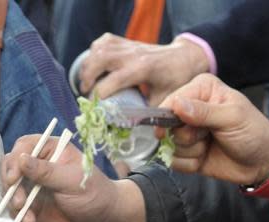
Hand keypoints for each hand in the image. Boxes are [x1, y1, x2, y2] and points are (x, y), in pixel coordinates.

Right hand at [2, 135, 145, 221]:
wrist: (102, 218)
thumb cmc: (93, 191)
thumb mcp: (72, 179)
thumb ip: (46, 172)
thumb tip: (21, 159)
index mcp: (49, 151)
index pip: (23, 148)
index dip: (14, 162)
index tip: (13, 178)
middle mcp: (37, 167)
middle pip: (11, 170)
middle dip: (11, 188)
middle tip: (20, 203)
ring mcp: (33, 188)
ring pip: (11, 194)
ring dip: (16, 208)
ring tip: (29, 221)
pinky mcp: (33, 207)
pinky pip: (19, 213)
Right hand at [79, 33, 209, 104]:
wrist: (183, 57)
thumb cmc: (175, 79)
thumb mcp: (165, 99)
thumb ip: (149, 113)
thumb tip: (133, 131)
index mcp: (143, 68)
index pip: (113, 80)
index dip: (99, 95)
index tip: (93, 107)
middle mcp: (133, 54)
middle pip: (100, 58)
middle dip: (87, 76)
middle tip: (84, 93)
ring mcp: (128, 46)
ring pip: (99, 49)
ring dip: (88, 66)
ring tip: (86, 83)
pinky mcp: (125, 42)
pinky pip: (103, 42)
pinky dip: (94, 53)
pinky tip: (94, 66)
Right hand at [158, 74, 268, 185]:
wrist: (262, 161)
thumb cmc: (253, 132)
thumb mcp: (233, 117)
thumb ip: (204, 111)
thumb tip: (176, 105)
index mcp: (202, 90)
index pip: (172, 101)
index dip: (169, 116)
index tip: (173, 129)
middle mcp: (190, 109)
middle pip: (168, 126)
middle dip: (188, 136)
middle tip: (209, 135)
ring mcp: (187, 132)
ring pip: (171, 146)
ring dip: (192, 151)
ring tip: (210, 146)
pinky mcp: (186, 153)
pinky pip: (174, 162)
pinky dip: (190, 164)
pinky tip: (205, 158)